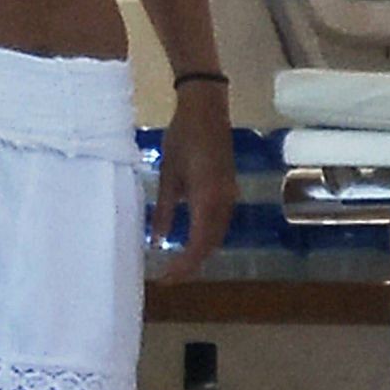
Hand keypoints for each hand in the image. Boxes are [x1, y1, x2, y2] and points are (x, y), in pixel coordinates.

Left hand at [149, 89, 237, 284]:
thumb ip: (165, 210)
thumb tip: (158, 241)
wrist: (206, 109)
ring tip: (178, 262)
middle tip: (169, 275)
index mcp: (207, 199)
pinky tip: (192, 239)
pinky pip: (220, 221)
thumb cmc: (182, 138)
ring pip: (218, 234)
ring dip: (201, 251)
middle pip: (211, 244)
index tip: (167, 279)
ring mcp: (230, 195)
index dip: (184, 266)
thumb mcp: (167, 175)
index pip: (199, 245)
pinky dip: (207, 236)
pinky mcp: (230, 188)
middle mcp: (224, 202)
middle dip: (192, 263)